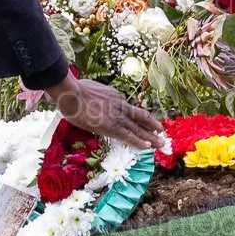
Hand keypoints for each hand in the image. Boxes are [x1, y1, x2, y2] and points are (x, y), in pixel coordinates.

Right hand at [48, 75, 163, 147]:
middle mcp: (119, 105)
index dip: (136, 116)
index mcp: (114, 96)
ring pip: (138, 128)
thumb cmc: (73, 91)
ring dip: (151, 136)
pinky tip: (147, 147)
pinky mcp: (112, 126)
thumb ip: (96, 95)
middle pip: (140, 116)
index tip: (143, 121)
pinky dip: (138, 141)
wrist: (72, 93)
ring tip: (161, 143)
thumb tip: (92, 98)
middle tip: (162, 131)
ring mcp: (117, 116)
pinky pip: (128, 136)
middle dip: (152, 125)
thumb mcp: (90, 88)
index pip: (127, 108)